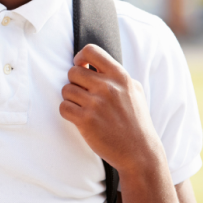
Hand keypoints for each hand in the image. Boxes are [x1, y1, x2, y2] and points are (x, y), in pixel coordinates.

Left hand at [59, 44, 163, 174]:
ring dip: (71, 99)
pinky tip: (79, 118)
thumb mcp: (134, 91)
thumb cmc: (135, 121)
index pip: (91, 50)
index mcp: (120, 76)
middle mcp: (108, 87)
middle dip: (75, 83)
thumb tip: (92, 63)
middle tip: (84, 95)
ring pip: (65, 90)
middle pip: (72, 72)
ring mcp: (96, 103)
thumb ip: (115, 75)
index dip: (80, 57)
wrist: (139, 152)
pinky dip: (68, 112)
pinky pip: (63, 107)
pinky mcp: (86, 120)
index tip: (81, 67)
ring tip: (84, 108)